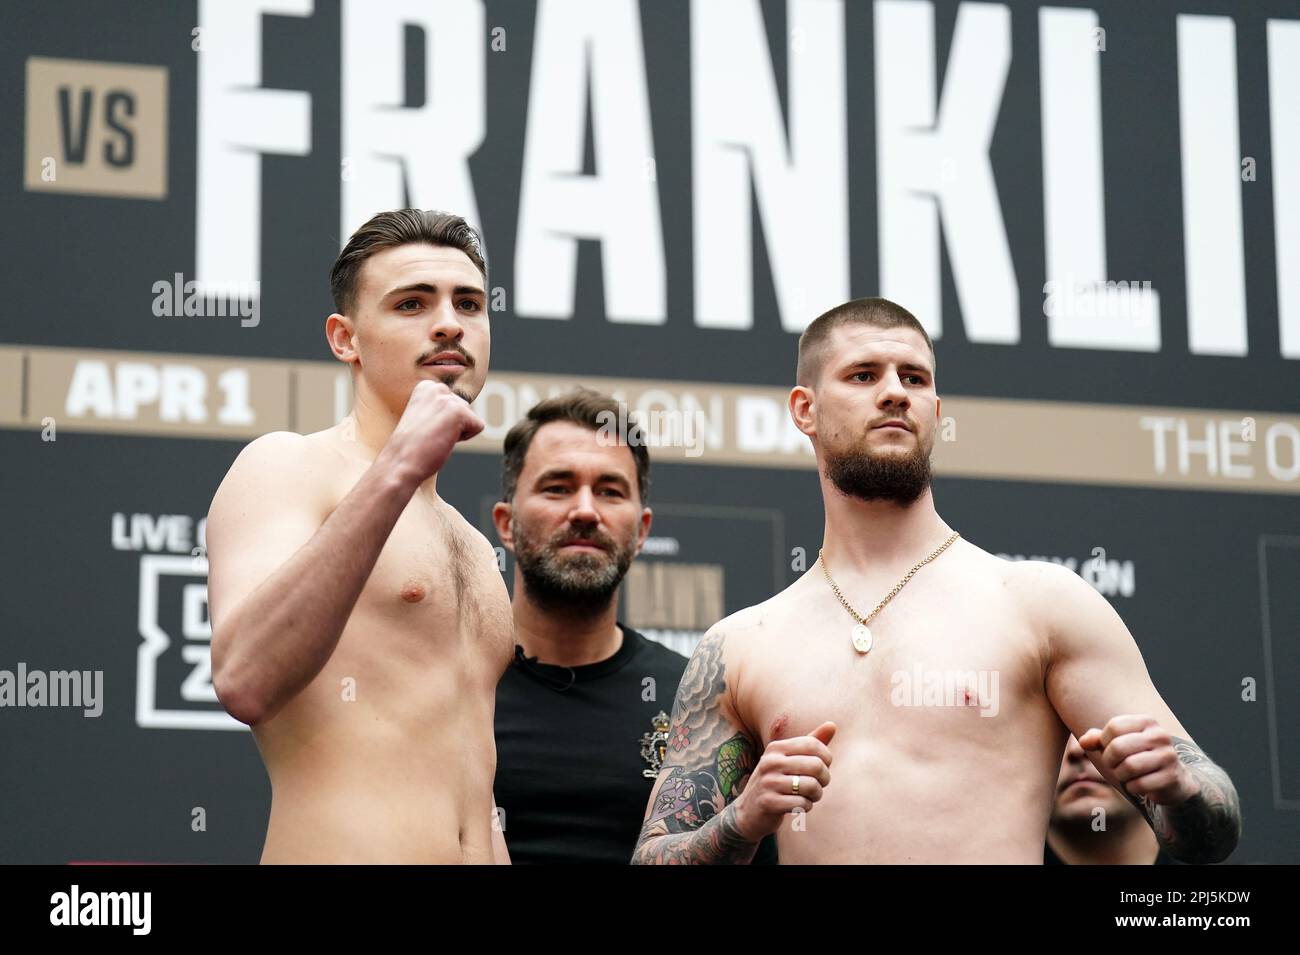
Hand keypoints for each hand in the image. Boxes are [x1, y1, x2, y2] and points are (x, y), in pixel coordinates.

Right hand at [382, 380, 483, 482]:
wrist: (400, 463)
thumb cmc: (411, 446)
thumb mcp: (424, 417)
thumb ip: (440, 407)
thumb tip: (463, 404)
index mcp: (426, 386)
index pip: (455, 403)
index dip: (445, 422)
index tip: (426, 429)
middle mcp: (437, 387)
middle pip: (465, 409)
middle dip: (453, 426)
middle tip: (431, 435)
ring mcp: (447, 398)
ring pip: (471, 418)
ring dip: (457, 432)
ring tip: (436, 437)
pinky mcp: (459, 411)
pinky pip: (478, 426)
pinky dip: (465, 439)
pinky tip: (444, 440)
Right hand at [732, 720, 835, 840]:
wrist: (749, 811)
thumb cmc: (777, 781)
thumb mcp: (790, 759)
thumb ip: (811, 742)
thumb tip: (832, 724)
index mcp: (776, 747)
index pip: (813, 744)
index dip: (826, 757)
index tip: (822, 767)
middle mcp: (770, 761)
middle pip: (816, 765)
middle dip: (824, 779)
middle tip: (818, 785)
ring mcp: (768, 782)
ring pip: (811, 786)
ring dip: (816, 794)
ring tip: (809, 796)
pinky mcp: (769, 803)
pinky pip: (802, 803)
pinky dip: (806, 807)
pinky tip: (798, 805)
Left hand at [1078, 715, 1199, 806]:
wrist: (1172, 778)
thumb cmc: (1138, 756)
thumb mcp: (1117, 743)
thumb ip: (1097, 739)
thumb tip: (1083, 742)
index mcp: (1146, 721)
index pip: (1114, 727)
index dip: (1104, 742)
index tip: (1109, 749)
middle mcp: (1159, 735)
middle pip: (1118, 747)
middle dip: (1109, 760)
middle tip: (1114, 765)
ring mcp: (1168, 756)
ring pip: (1129, 767)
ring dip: (1120, 775)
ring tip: (1125, 774)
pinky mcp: (1171, 776)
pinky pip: (1140, 784)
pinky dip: (1132, 787)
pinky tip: (1137, 785)